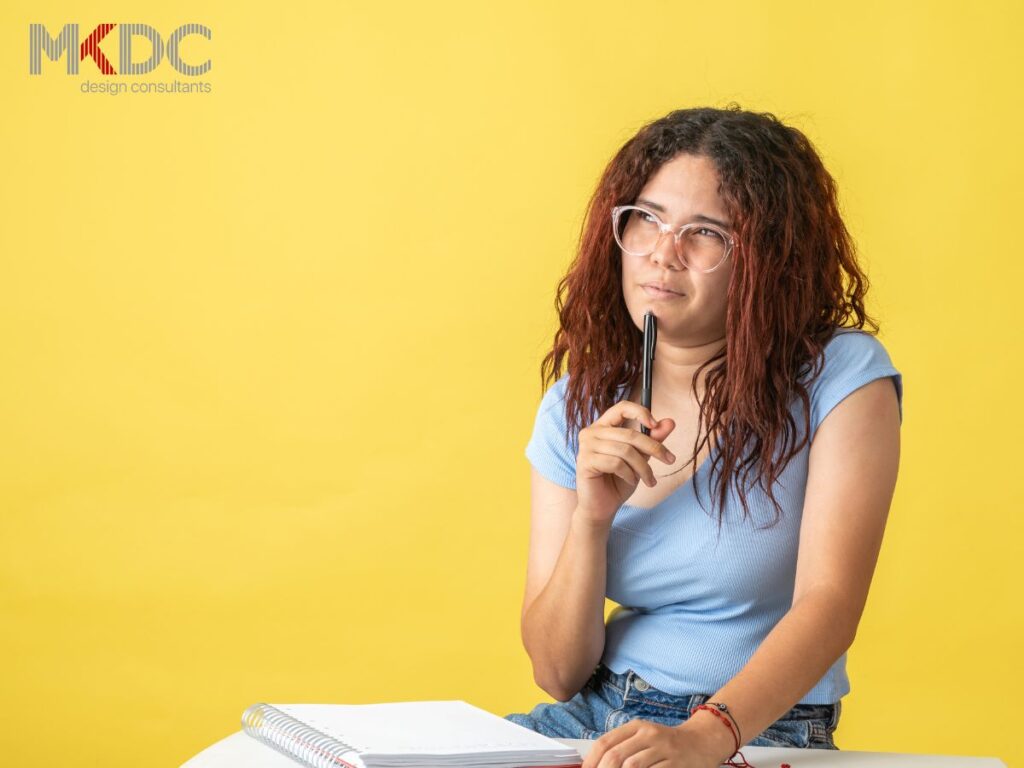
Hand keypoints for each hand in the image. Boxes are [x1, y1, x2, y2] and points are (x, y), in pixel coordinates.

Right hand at [575, 400, 675, 525]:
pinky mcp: (585, 462)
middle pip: (630, 434)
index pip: (622, 408)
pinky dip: (629, 474)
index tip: (656, 425)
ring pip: (625, 450)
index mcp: (603, 426)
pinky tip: (631, 480)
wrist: (603, 507)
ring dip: (643, 467)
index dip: (640, 412)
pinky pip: (615, 463)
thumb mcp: (640, 458)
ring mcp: (586, 447)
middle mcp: (591, 432)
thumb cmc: (619, 481)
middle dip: (654, 448)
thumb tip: (670, 422)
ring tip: (649, 479)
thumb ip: (652, 440)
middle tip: (670, 460)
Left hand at [580, 718, 731, 767]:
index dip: (591, 761)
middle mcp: (649, 735)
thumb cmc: (667, 743)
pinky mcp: (675, 764)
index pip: (605, 743)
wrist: (702, 741)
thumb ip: (622, 747)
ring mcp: (663, 749)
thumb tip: (595, 764)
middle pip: (616, 757)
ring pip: (632, 766)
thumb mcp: (644, 737)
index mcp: (636, 727)